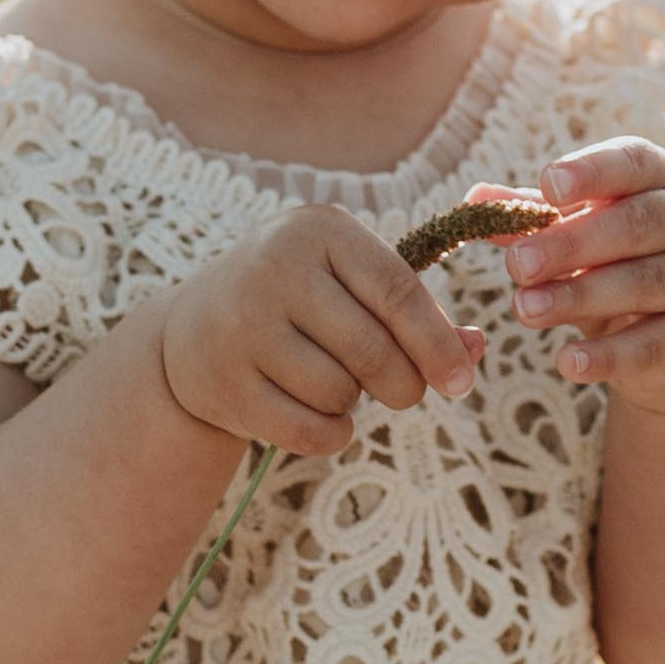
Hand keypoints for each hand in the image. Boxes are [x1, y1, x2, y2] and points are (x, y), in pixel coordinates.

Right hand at [158, 206, 479, 461]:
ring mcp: (242, 324)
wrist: (189, 330)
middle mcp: (274, 267)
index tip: (461, 382)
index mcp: (317, 229)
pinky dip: (330, 434)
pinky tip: (315, 415)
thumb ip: (418, 314)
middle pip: (373, 350)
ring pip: (339, 392)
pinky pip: (308, 430)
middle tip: (404, 392)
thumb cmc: (297, 304)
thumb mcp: (350, 286)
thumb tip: (475, 348)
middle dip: (404, 385)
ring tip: (329, 380)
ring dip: (352, 402)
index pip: (397, 290)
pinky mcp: (224, 381)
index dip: (437, 343)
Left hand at [506, 136, 664, 411]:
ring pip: (644, 284)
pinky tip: (566, 362)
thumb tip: (473, 198)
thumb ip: (534, 217)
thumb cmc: (621, 266)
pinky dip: (607, 355)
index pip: (633, 162)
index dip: (591, 171)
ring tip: (523, 309)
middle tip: (517, 263)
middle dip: (572, 244)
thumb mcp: (581, 236)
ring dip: (578, 296)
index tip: (547, 185)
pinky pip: (652, 345)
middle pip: (636, 225)